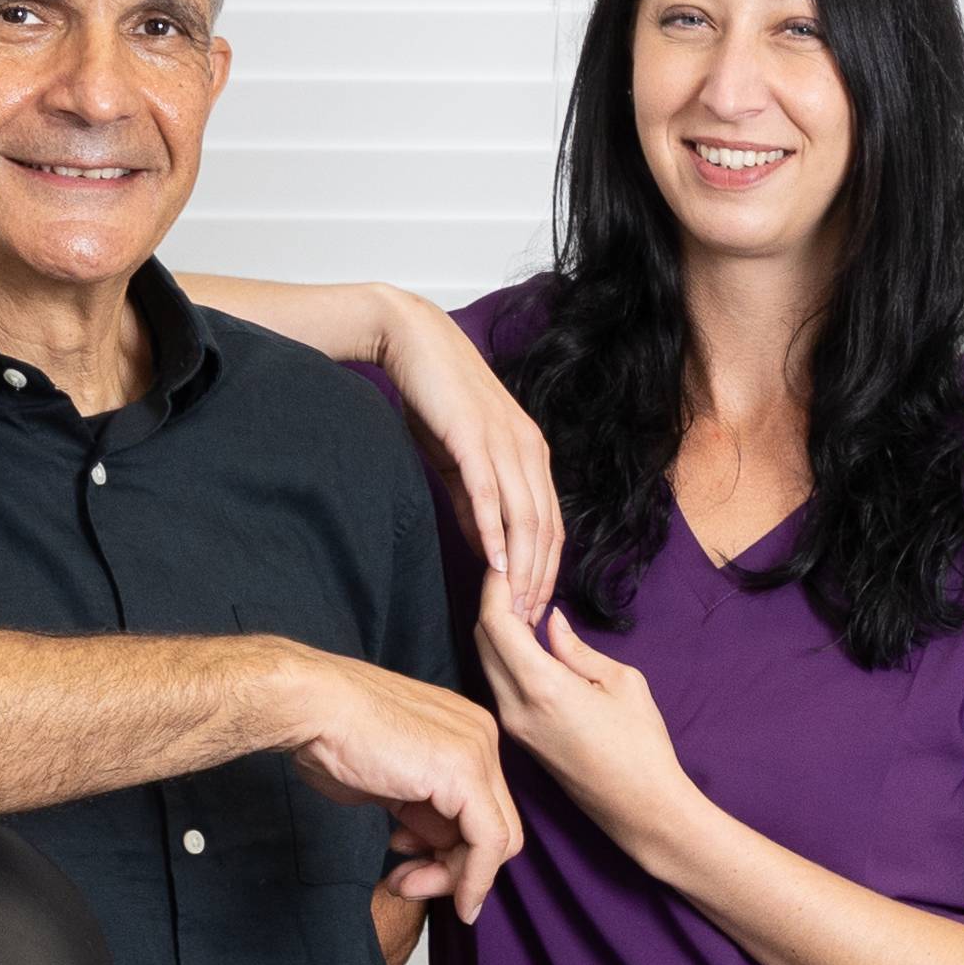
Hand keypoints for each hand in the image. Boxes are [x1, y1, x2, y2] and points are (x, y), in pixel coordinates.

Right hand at [275, 648, 522, 921]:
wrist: (311, 707)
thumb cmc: (330, 736)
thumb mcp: (388, 783)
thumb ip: (418, 808)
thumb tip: (430, 843)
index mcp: (463, 734)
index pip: (480, 808)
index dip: (450, 851)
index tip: (408, 867)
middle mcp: (480, 738)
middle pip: (494, 826)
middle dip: (453, 869)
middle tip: (406, 885)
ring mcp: (478, 752)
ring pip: (497, 840)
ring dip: (453, 879)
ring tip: (403, 885)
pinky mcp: (467, 773)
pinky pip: (489, 843)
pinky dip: (475, 880)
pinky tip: (455, 902)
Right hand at [367, 290, 561, 622]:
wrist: (412, 341)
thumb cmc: (435, 398)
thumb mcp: (461, 459)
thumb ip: (477, 502)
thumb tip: (488, 547)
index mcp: (531, 453)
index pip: (550, 524)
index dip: (546, 570)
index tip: (533, 609)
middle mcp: (528, 448)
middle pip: (545, 528)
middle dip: (538, 580)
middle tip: (527, 622)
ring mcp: (504, 442)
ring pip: (524, 517)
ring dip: (522, 567)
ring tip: (513, 606)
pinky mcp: (473, 437)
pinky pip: (490, 493)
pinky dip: (494, 531)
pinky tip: (493, 564)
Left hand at [474, 579, 701, 867]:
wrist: (639, 809)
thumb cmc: (642, 745)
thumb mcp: (621, 683)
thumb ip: (576, 650)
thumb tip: (550, 622)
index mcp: (541, 687)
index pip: (496, 624)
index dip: (495, 588)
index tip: (504, 561)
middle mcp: (515, 707)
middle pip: (483, 641)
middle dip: (492, 603)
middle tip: (515, 576)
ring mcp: (513, 725)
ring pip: (487, 663)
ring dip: (497, 630)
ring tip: (524, 603)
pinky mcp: (519, 737)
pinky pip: (499, 684)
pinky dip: (505, 655)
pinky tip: (526, 641)